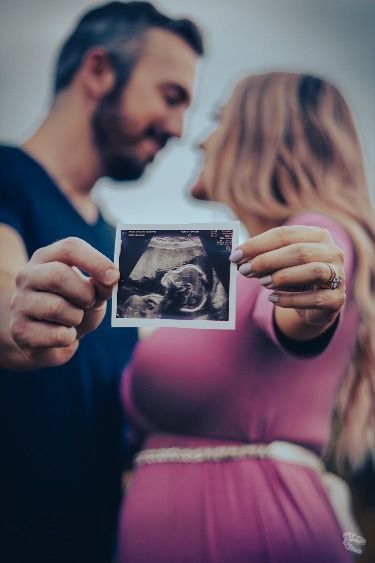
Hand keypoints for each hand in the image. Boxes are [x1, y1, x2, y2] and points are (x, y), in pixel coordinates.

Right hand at [9, 237, 118, 367]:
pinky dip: (69, 337)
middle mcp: (28, 276)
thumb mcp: (90, 292)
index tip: (114, 276)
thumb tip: (111, 279)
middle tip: (90, 303)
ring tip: (73, 319)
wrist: (47, 339)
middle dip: (84, 293)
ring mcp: (20, 303)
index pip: (70, 248)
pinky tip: (63, 334)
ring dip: (76, 317)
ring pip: (56, 307)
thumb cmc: (71, 307)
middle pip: (58, 275)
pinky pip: (56, 335)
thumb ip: (101, 284)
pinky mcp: (20, 330)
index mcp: (46, 258)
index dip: (95, 261)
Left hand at [230, 225, 345, 330]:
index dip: (258, 244)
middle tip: (243, 270)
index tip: (235, 255)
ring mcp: (339, 275)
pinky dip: (291, 299)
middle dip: (267, 260)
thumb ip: (263, 258)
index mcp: (317, 235)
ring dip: (283, 276)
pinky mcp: (337, 299)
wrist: (317, 303)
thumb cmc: (295, 275)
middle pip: (299, 251)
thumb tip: (239, 259)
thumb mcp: (280, 263)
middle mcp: (332, 251)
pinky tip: (272, 299)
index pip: (285, 234)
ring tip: (262, 283)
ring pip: (313, 271)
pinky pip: (315, 298)